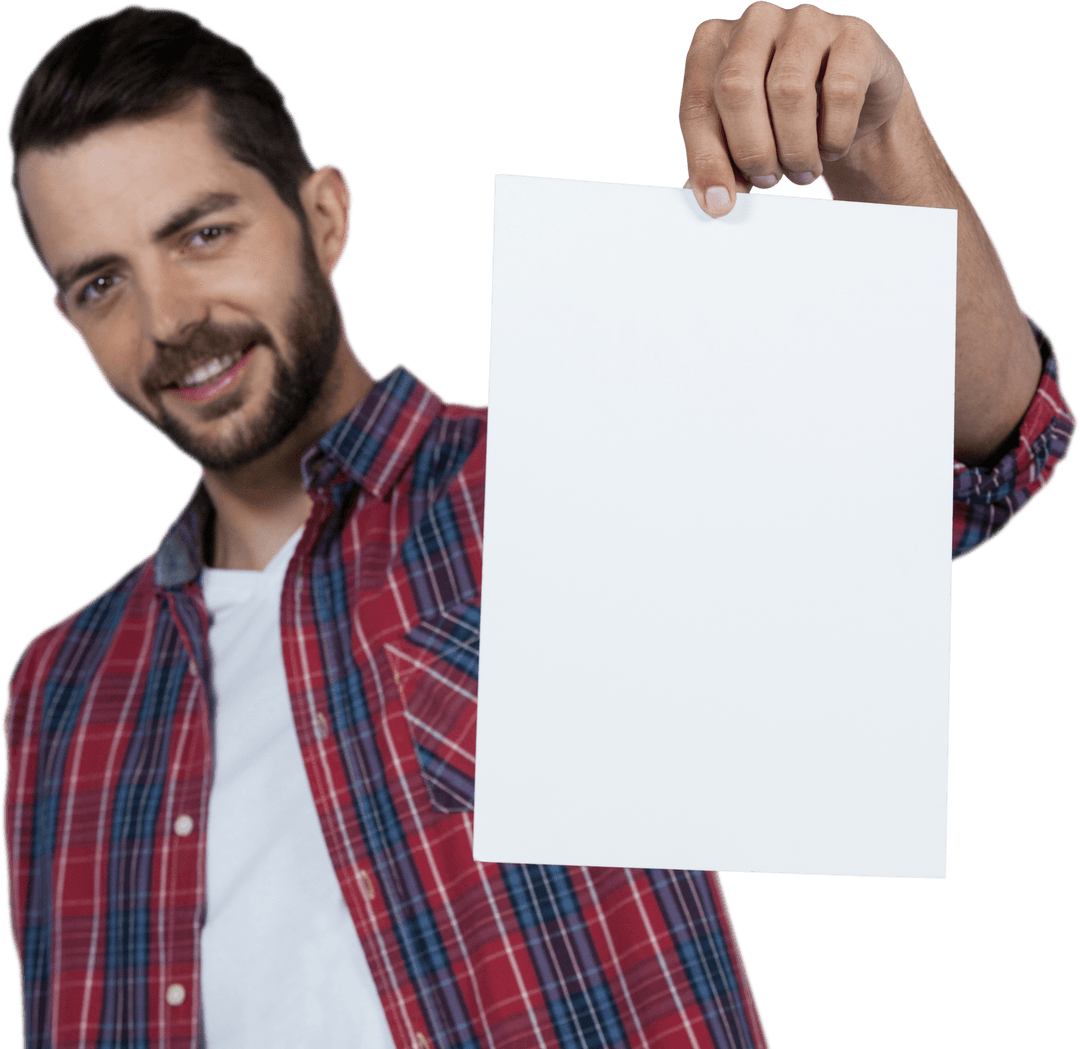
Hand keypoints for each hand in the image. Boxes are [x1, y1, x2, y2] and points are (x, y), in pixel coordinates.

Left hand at [679, 2, 906, 214]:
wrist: (850, 113)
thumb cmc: (781, 126)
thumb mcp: (739, 143)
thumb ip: (717, 165)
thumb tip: (713, 199)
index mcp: (711, 44)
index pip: (696, 104)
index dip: (706, 160)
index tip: (720, 203)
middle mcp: (755, 22)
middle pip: (735, 89)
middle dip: (751, 150)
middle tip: (767, 181)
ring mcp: (805, 21)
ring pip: (788, 91)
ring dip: (795, 149)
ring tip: (800, 170)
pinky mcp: (854, 34)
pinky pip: (840, 91)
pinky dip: (834, 135)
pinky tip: (831, 147)